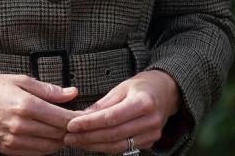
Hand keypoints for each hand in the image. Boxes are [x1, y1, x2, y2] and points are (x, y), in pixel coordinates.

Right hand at [0, 73, 79, 155]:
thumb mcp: (20, 80)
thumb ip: (48, 89)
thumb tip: (72, 93)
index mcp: (26, 105)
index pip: (63, 118)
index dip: (79, 118)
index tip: (87, 114)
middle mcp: (21, 126)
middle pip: (59, 134)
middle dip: (73, 130)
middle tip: (82, 124)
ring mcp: (14, 141)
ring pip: (50, 147)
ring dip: (61, 140)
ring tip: (68, 131)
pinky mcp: (8, 149)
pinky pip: (36, 153)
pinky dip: (47, 147)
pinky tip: (51, 138)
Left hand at [63, 70, 178, 153]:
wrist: (166, 92)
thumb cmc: (142, 87)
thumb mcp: (122, 87)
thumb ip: (103, 104)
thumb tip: (81, 116)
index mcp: (144, 102)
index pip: (112, 117)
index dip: (90, 123)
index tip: (72, 125)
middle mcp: (150, 121)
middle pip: (113, 134)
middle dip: (88, 137)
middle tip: (68, 136)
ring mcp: (152, 134)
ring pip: (118, 145)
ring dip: (94, 145)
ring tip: (76, 141)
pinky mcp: (150, 142)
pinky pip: (124, 147)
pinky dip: (106, 147)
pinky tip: (92, 143)